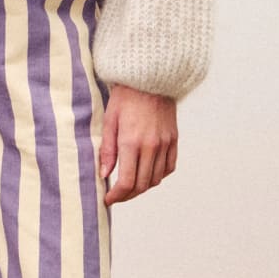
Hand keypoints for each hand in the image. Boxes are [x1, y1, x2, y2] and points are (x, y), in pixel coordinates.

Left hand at [98, 85, 177, 205]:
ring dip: (142, 187)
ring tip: (130, 186)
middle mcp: (151, 146)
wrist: (150, 77)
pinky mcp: (174, 139)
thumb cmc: (125, 96)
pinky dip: (158, 176)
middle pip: (142, 185)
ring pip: (156, 179)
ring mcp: (165, 144)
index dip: (117, 196)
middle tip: (116, 196)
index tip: (108, 199)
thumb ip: (107, 150)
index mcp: (132, 142)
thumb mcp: (110, 121)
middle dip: (127, 195)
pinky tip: (147, 174)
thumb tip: (104, 174)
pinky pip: (169, 167)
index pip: (127, 182)